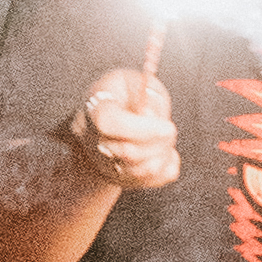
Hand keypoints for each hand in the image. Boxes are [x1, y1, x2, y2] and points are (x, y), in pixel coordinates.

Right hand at [68, 66, 181, 191]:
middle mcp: (91, 138)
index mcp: (94, 107)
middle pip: (127, 152)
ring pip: (137, 172)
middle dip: (160, 142)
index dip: (143, 129)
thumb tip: (151, 118)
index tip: (169, 127)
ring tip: (166, 139)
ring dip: (162, 155)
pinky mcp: (117, 177)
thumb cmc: (126, 93)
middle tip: (170, 130)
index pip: (110, 123)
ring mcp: (101, 162)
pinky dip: (165, 168)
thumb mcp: (138, 80)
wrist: (109, 112)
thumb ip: (148, 95)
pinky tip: (164, 153)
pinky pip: (148, 181)